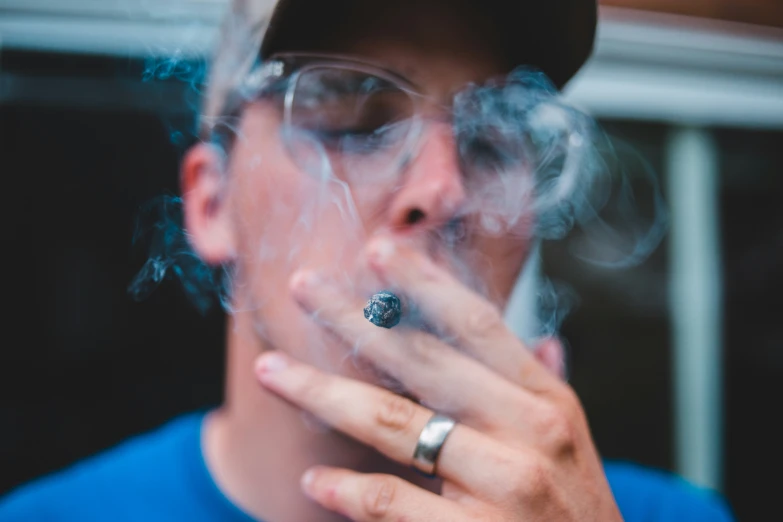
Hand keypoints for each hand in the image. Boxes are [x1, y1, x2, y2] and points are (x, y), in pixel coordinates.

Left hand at [255, 238, 622, 521]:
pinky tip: (316, 479)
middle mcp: (530, 432)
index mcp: (548, 399)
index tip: (378, 247)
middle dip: (352, 318)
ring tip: (272, 370)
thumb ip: (546, 390)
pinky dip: (348, 489)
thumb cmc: (576, 514)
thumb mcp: (571, 444)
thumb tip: (545, 342)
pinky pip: (392, 503)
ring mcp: (507, 486)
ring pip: (393, 423)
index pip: (477, 324)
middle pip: (422, 360)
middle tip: (302, 286)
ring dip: (321, 392)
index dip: (425, 282)